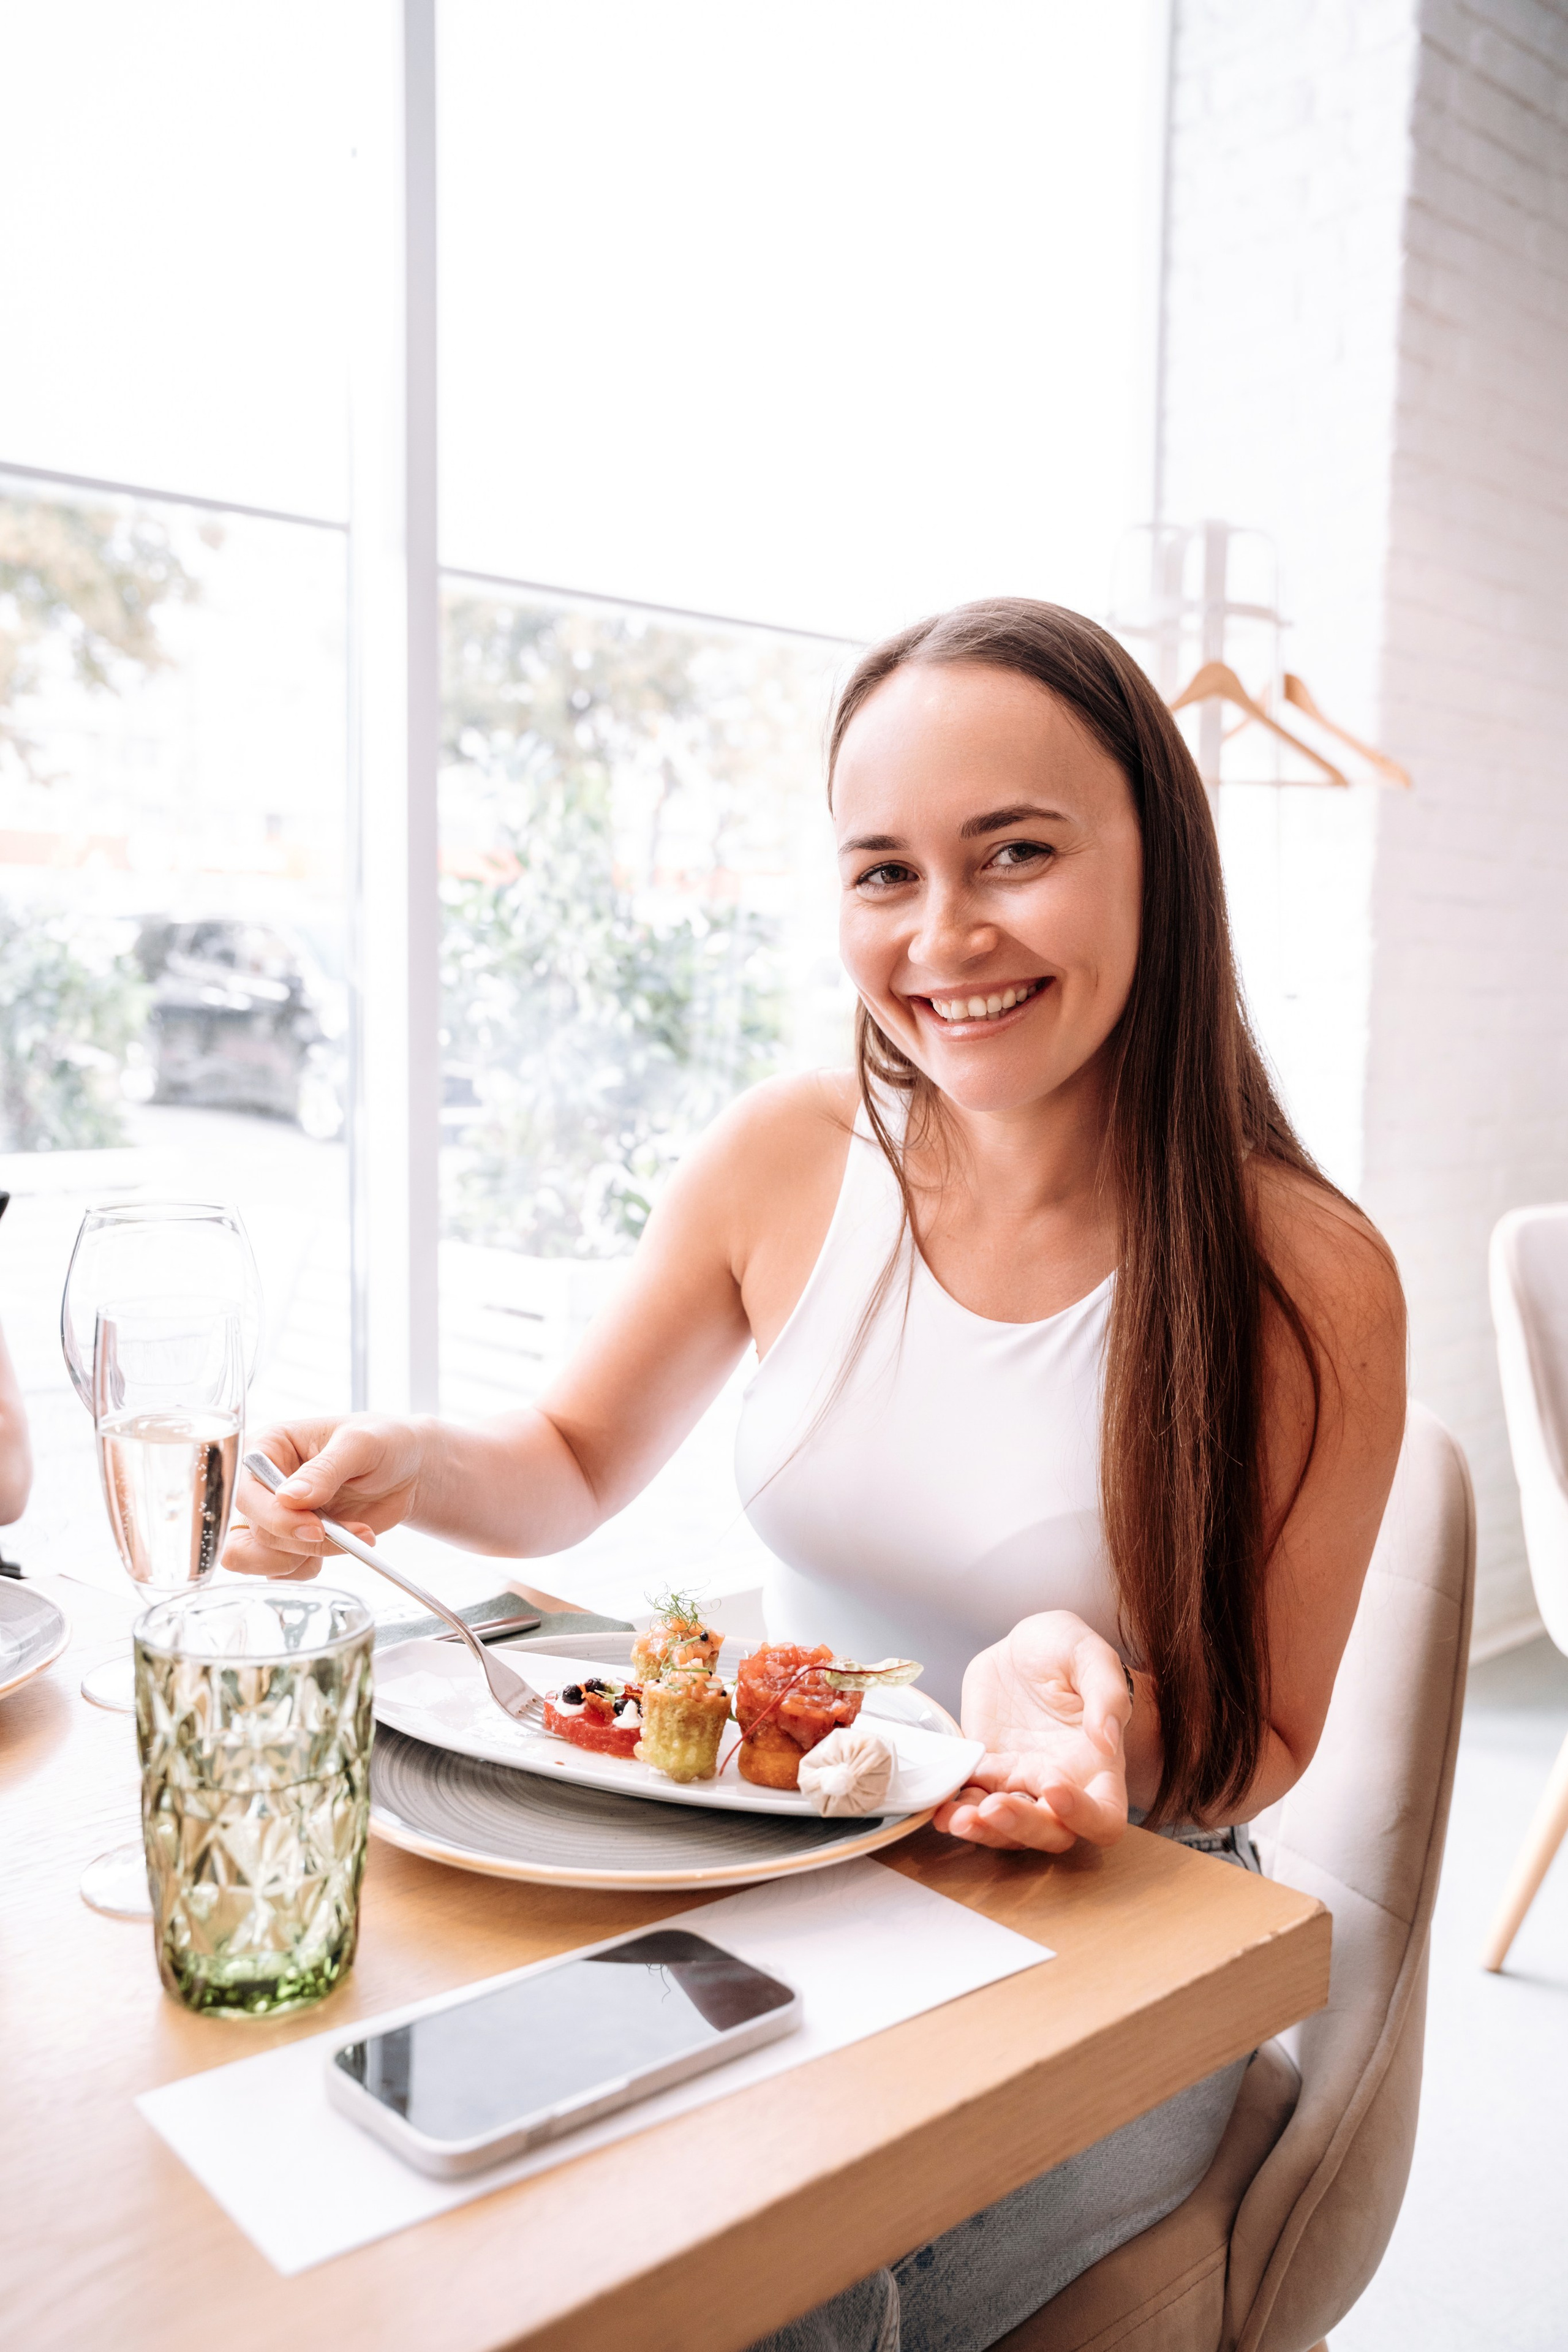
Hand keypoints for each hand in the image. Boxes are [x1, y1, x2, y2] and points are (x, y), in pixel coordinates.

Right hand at [224, 1416, 425, 1579]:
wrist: (406, 1470)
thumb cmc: (382, 1442)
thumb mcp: (359, 1445)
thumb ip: (324, 1470)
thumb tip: (289, 1498)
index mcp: (266, 1448)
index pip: (245, 1492)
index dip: (274, 1517)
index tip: (314, 1527)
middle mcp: (262, 1485)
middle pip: (250, 1531)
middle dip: (295, 1542)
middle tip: (335, 1534)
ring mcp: (274, 1516)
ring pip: (257, 1558)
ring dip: (302, 1559)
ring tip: (346, 1538)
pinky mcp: (290, 1542)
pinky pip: (279, 1573)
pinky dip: (308, 1570)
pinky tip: (340, 1547)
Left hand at [933, 1611, 1131, 1853]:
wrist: (1019, 1647)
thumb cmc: (1065, 1650)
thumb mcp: (1089, 1655)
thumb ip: (1107, 1694)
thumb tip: (1107, 1740)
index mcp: (1096, 1766)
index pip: (1104, 1817)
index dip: (1085, 1817)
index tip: (1055, 1788)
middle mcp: (1059, 1784)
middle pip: (1051, 1833)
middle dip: (1021, 1828)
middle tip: (993, 1807)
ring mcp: (1018, 1783)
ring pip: (1006, 1830)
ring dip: (983, 1831)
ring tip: (957, 1817)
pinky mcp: (985, 1773)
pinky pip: (970, 1803)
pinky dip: (955, 1812)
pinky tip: (939, 1808)